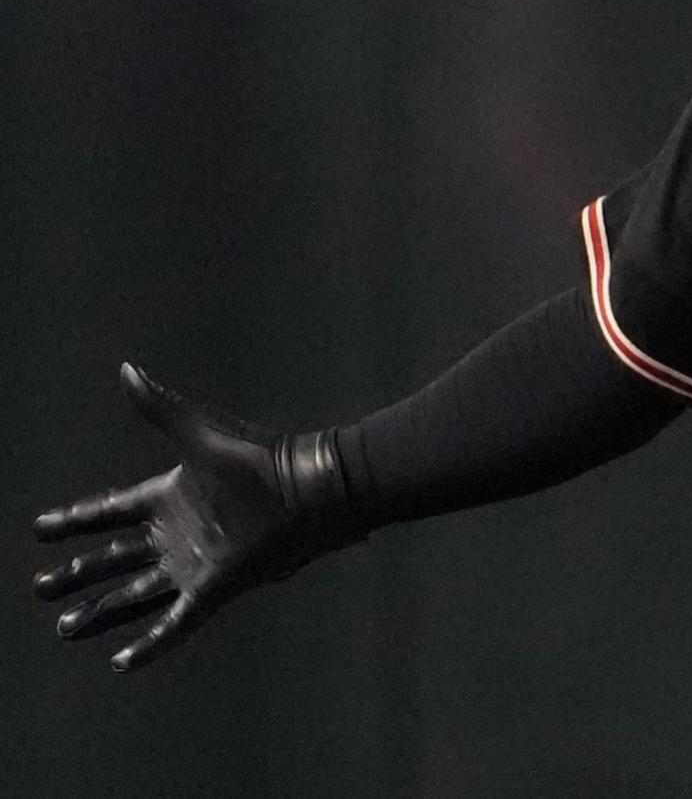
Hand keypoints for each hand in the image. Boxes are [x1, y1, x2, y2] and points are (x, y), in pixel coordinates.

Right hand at [31, 363, 360, 670]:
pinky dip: (150, 644)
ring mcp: (192, 564)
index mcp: (167, 495)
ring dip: (100, 612)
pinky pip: (174, 623)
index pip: (108, 511)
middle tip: (40, 590)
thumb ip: (160, 408)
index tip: (40, 528)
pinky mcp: (213, 588)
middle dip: (76, 575)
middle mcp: (175, 534)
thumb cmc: (260, 459)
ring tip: (64, 628)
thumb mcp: (200, 434)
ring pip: (133, 594)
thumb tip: (126, 369)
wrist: (310, 491)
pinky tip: (121, 663)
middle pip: (113, 560)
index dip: (74, 520)